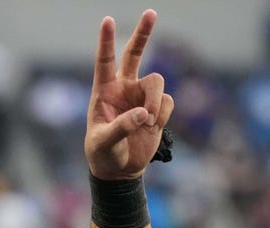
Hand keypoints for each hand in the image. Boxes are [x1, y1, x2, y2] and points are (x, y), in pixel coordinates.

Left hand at [85, 9, 174, 179]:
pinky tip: (151, 128)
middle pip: (135, 54)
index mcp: (103, 91)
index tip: (108, 21)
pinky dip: (162, 115)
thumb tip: (143, 114)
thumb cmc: (103, 154)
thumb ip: (121, 128)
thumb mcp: (104, 143)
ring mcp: (141, 96)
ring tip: (148, 122)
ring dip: (154, 102)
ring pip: (157, 82)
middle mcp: (124, 88)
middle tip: (150, 12)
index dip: (106, 41)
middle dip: (143, 34)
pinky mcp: (157, 108)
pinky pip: (167, 102)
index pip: (104, 61)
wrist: (120, 170)